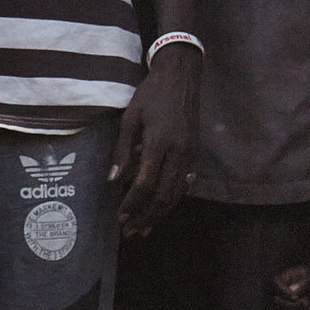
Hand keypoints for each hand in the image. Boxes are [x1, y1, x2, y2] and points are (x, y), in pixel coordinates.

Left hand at [111, 44, 199, 236]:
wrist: (181, 77)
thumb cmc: (151, 95)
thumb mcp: (130, 118)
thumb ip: (122, 150)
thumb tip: (113, 181)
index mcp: (160, 142)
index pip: (145, 184)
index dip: (132, 204)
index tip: (119, 218)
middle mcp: (179, 152)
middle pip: (164, 196)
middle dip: (146, 217)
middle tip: (130, 232)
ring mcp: (190, 154)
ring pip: (177, 194)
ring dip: (159, 214)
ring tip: (144, 229)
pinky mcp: (196, 153)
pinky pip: (184, 184)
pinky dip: (171, 201)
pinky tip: (160, 210)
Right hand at [270, 261, 309, 309]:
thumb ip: (303, 284)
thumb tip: (292, 292)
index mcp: (286, 277)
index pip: (274, 284)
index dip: (282, 293)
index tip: (295, 296)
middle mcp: (282, 289)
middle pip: (274, 300)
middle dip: (288, 306)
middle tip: (305, 303)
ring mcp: (285, 300)